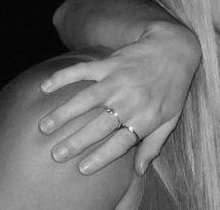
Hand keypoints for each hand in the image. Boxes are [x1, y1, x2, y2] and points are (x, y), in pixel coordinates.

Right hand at [38, 20, 200, 175]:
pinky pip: (82, 70)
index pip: (120, 143)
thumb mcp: (170, 118)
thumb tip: (140, 171)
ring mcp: (118, 80)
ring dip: (63, 113)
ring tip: (44, 126)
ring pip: (86, 100)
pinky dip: (63, 77)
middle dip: (75, 142)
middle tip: (55, 154)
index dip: (101, 157)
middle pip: (99, 126)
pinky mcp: (109, 63)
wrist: (174, 48)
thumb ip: (154, 144)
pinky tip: (46, 87)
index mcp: (146, 117)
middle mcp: (130, 101)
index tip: (82, 169)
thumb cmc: (173, 86)